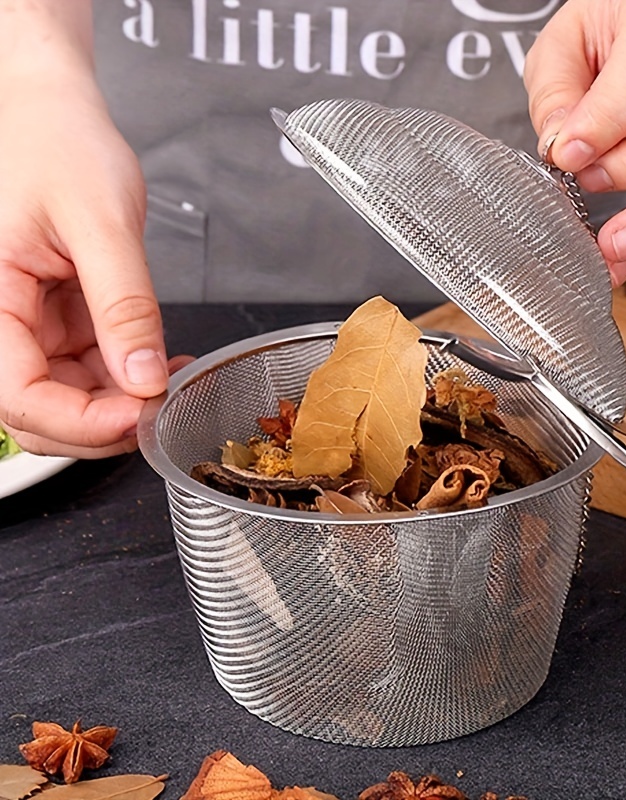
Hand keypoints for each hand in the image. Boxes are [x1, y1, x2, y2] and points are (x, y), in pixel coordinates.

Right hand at [0, 72, 185, 458]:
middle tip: (164, 410)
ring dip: (121, 405)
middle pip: (41, 411)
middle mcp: (0, 319)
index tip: (141, 414)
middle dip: (104, 425)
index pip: (19, 394)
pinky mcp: (56, 320)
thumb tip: (142, 377)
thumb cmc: (60, 146)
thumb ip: (123, 304)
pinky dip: (127, 377)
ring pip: (68, 398)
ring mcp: (29, 325)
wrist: (56, 114)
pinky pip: (88, 369)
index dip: (82, 421)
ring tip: (172, 383)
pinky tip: (163, 365)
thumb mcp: (101, 223)